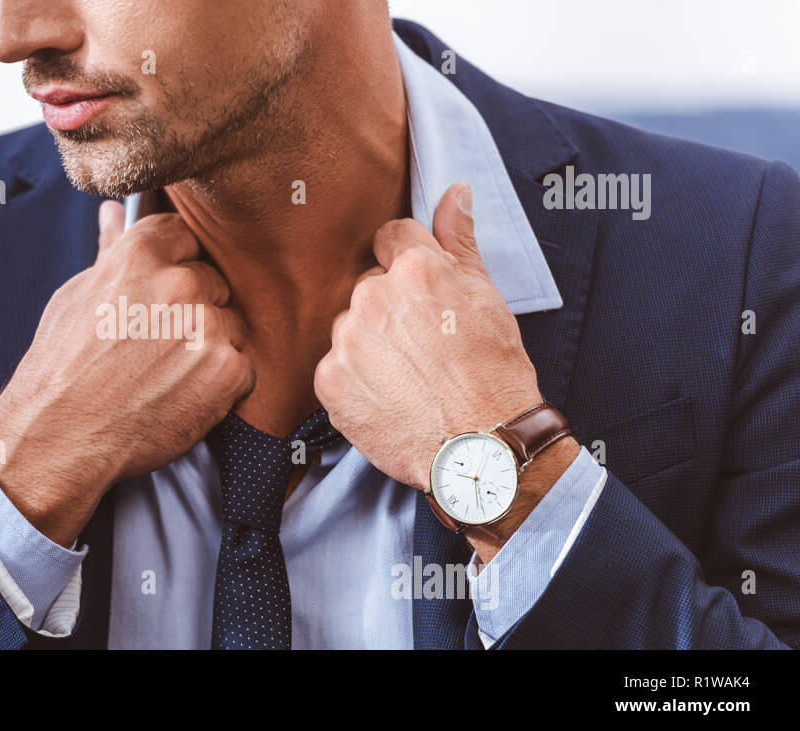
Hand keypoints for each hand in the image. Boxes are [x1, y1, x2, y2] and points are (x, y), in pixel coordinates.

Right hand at [0, 201, 253, 544]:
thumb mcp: (76, 297)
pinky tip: (181, 396)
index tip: (158, 295)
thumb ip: (110, 252)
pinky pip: (242, 367)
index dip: (175, 266)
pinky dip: (220, 385)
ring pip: (230, 324)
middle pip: (213, 282)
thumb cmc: (60, 367)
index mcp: (141, 254)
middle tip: (157, 345)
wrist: (60, 436)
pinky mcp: (227, 370)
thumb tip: (114, 213)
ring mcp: (207, 326)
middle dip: (194, 309)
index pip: (185, 236)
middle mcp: (179, 283)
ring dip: (209, 347)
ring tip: (166, 374)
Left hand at [313, 183, 576, 557]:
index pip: (391, 237)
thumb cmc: (494, 372)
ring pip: (351, 326)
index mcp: (415, 269)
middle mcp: (373, 296)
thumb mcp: (487, 297)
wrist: (482, 446)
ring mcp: (346, 340)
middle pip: (369, 285)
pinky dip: (356, 380)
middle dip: (391, 307)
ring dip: (371, 344)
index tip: (424, 294)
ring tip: (408, 375)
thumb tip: (454, 192)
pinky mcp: (329, 380)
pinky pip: (335, 366)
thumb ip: (459, 241)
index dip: (410, 265)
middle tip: (424, 344)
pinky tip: (388, 396)